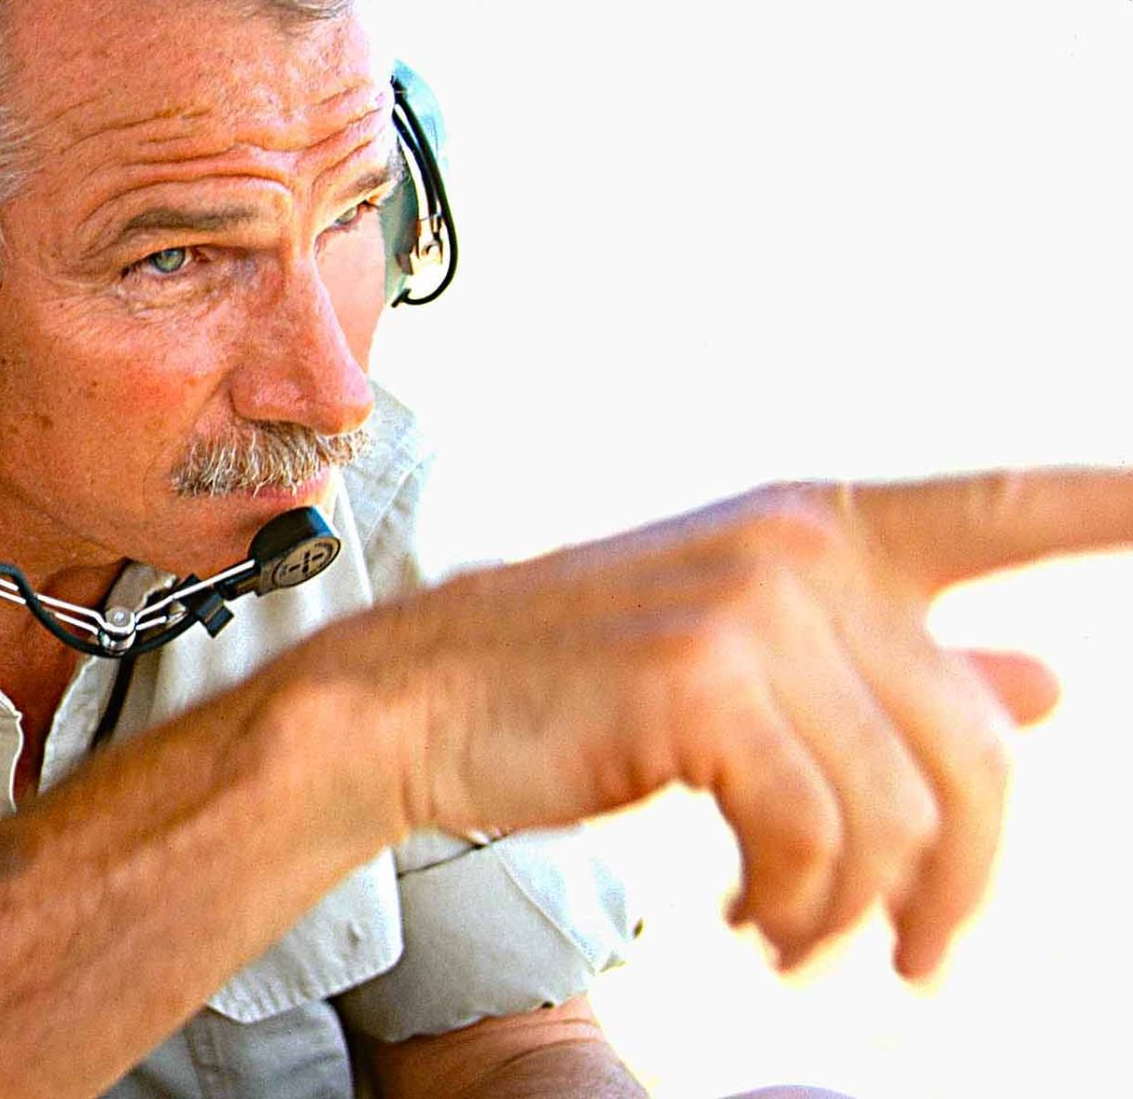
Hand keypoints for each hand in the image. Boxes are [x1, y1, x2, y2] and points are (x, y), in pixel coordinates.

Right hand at [312, 472, 1096, 977]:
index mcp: (817, 526)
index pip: (1003, 505)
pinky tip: (749, 917)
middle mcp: (798, 546)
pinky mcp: (701, 677)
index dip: (1115, 504)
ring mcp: (751, 603)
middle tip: (914, 960)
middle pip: (975, 746)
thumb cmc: (566, 690)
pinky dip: (797, 906)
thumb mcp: (742, 666)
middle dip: (963, 881)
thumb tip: (1051, 686)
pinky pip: (819, 834)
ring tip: (798, 939)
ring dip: (858, 913)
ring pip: (899, 809)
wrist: (403, 707)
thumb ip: (897, 673)